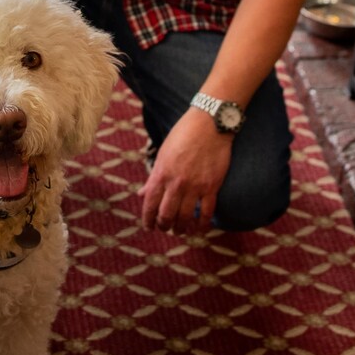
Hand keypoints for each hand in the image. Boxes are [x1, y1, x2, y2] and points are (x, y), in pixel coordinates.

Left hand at [139, 110, 233, 234]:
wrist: (209, 124)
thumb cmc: (183, 135)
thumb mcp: (163, 154)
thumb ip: (154, 176)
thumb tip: (142, 193)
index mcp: (161, 173)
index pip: (150, 203)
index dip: (148, 219)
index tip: (148, 227)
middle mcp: (176, 182)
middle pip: (166, 214)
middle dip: (164, 226)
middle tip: (165, 229)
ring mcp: (195, 186)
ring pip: (185, 217)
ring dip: (181, 228)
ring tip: (180, 231)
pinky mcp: (212, 186)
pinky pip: (206, 212)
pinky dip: (202, 224)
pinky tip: (200, 230)